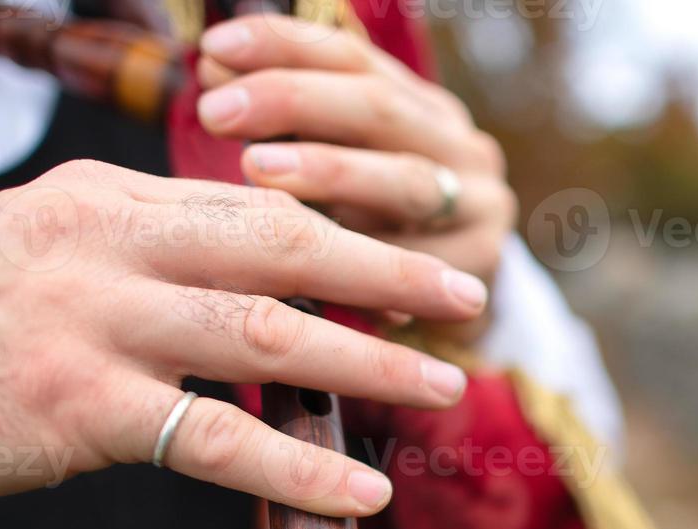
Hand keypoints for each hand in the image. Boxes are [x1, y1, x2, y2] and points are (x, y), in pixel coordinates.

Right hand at [0, 160, 488, 514]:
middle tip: (464, 296)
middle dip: (386, 271)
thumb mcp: (50, 249)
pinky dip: (296, 467)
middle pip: (281, 244)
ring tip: (443, 383)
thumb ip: (150, 248)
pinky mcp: (77, 408)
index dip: (347, 234)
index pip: (254, 206)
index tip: (414, 256)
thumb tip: (260, 266)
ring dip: (369, 361)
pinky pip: (213, 440)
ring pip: (265, 331)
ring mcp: (93, 323)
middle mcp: (107, 244)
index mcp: (107, 199)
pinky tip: (358, 493)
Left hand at [195, 14, 517, 341]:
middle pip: (378, 106)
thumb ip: (286, 123)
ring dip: (330, 171)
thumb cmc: (369, 238)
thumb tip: (214, 65)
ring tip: (255, 170)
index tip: (212, 49)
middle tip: (217, 112)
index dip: (283, 45)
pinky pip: (419, 255)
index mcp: (420, 105)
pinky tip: (312, 253)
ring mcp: (481, 202)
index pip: (351, 57)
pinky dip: (366, 255)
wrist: (446, 315)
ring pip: (405, 179)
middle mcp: (460, 144)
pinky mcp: (484, 261)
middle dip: (293, 102)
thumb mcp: (332, 174)